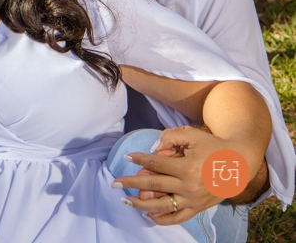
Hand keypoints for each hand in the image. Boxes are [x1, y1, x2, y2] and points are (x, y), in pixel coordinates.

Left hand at [112, 126, 256, 224]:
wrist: (240, 162)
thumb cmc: (213, 145)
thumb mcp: (192, 134)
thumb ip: (170, 137)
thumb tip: (152, 149)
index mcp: (187, 167)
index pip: (155, 163)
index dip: (139, 159)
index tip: (127, 156)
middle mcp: (189, 186)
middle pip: (153, 185)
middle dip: (131, 183)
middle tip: (114, 183)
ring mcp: (194, 199)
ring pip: (162, 205)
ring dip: (141, 204)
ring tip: (126, 200)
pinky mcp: (199, 208)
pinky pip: (178, 217)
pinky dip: (162, 219)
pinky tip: (147, 215)